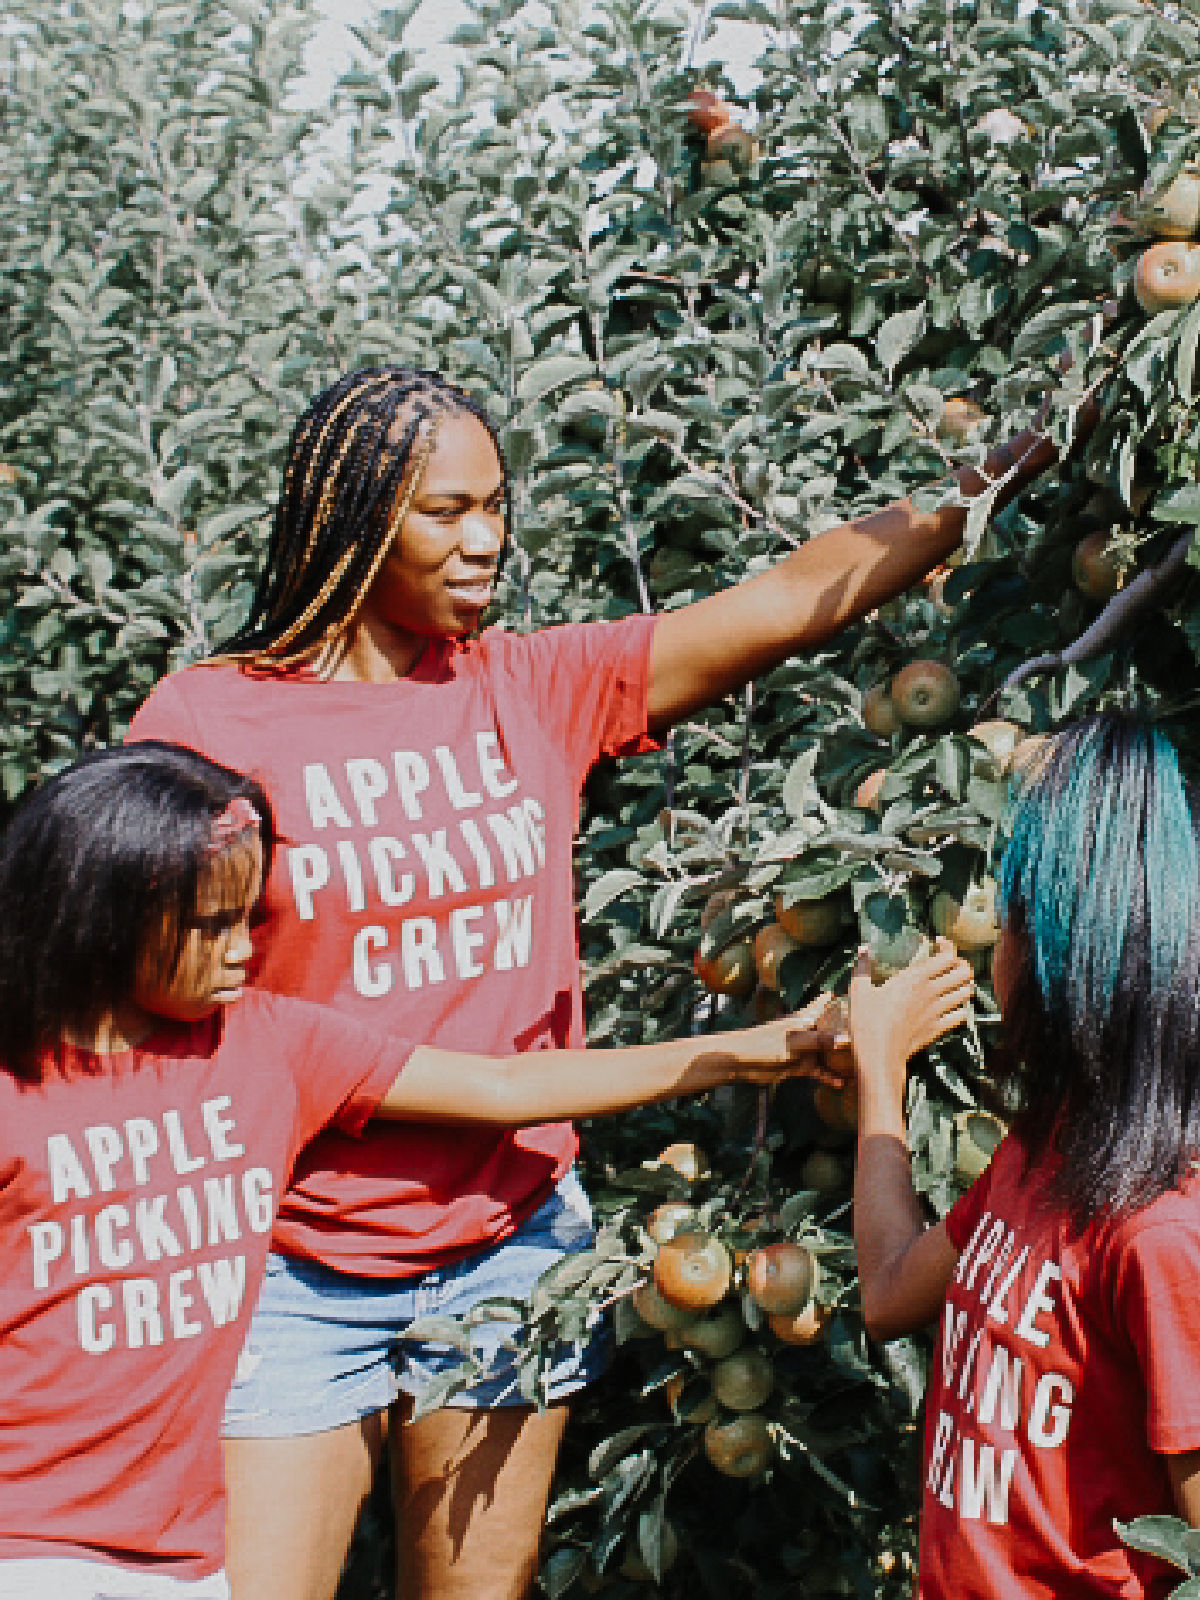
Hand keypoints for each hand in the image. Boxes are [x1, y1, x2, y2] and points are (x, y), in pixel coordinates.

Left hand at [726, 992, 852, 1087]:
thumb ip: (820, 1041)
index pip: (823, 1003)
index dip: (838, 998)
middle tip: (872, 1039)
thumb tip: (846, 1039)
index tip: (859, 996)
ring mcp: (803, 1050)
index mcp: (804, 1019)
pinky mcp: (799, 1066)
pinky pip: (818, 1071)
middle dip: (848, 1034)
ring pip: (827, 1053)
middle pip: (831, 1031)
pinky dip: (829, 1076)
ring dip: (841, 1060)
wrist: (740, 1062)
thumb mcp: (795, 1042)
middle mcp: (807, 1032)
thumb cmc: (764, 1044)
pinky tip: (841, 1084)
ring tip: (862, 1067)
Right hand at [849, 939, 973, 1111]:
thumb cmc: (867, 1023)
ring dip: (962, 985)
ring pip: (967, 992)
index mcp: (914, 978)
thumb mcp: (859, 991)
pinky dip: (960, 1008)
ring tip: (952, 983)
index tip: (937, 943)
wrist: (879, 1056)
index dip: (947, 946)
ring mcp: (937, 1012)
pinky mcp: (938, 1029)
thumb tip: (863, 949)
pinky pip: (961, 1015)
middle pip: (964, 971)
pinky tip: (950, 1007)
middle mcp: (931, 992)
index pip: (947, 955)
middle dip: (960, 964)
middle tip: (949, 964)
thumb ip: (863, 968)